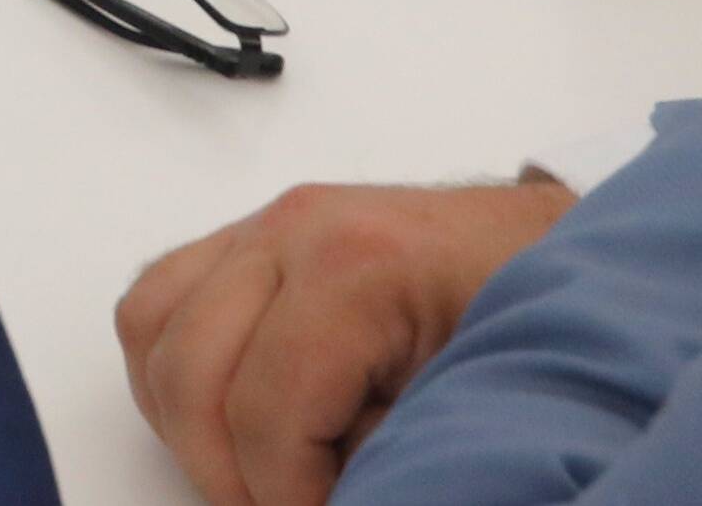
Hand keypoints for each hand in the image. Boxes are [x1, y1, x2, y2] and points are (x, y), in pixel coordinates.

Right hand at [118, 175, 574, 505]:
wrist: (550, 245)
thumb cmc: (530, 315)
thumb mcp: (468, 400)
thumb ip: (385, 454)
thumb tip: (329, 499)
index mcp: (356, 265)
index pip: (264, 411)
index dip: (285, 494)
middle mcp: (293, 228)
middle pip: (189, 374)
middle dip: (226, 470)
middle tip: (284, 503)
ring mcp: (265, 223)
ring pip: (152, 329)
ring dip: (186, 420)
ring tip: (256, 466)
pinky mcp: (250, 233)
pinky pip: (158, 300)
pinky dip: (173, 369)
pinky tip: (233, 415)